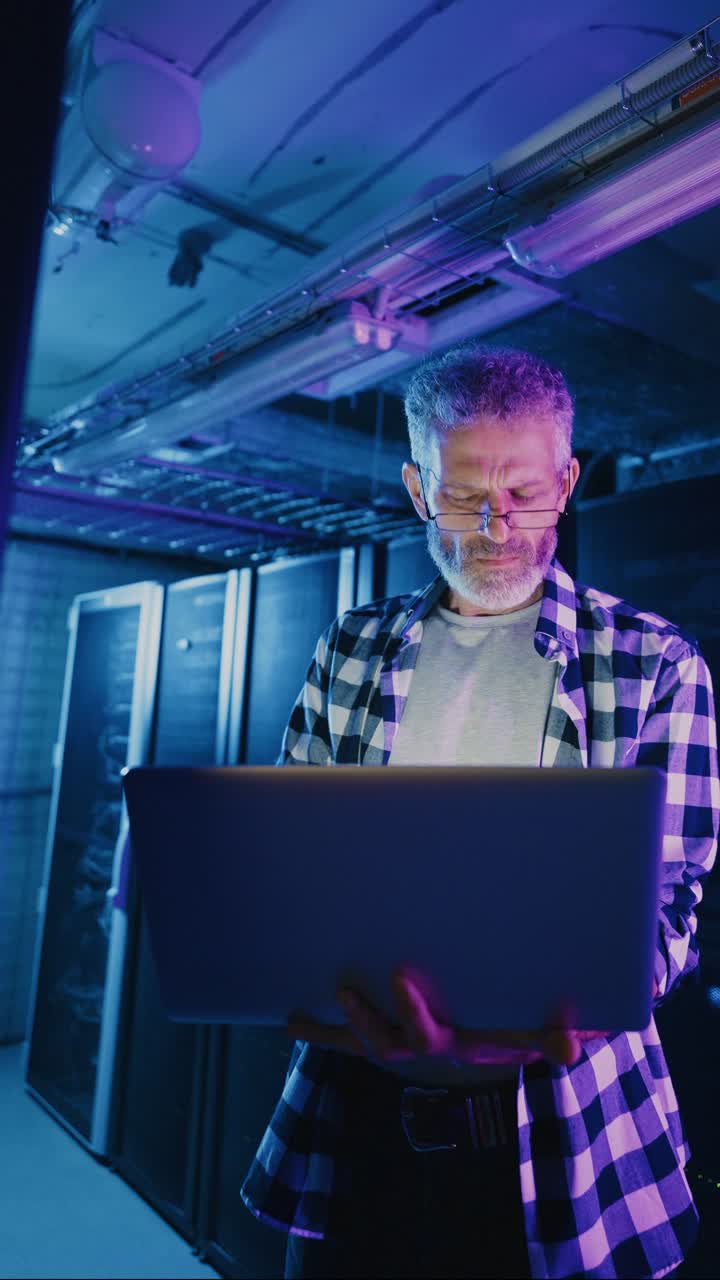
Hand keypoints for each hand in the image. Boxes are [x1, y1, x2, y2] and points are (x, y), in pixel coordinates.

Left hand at [288, 969, 613, 1068]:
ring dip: (334, 1030)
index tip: (398, 975)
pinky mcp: (398, 1029)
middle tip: (343, 988)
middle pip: (388, 1043)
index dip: (410, 1010)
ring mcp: (411, 1039)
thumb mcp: (547, 1029)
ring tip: (297, 1020)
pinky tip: (291, 1021)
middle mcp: (429, 1045)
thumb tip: (571, 1045)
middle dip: (364, 1019)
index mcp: (462, 1042)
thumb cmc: (537, 1022)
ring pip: (366, 1042)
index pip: (429, 1034)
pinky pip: (354, 1036)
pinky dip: (324, 1031)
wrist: (530, 1034)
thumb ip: (557, 1036)